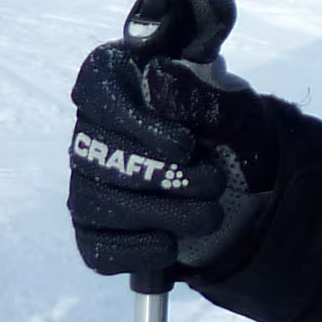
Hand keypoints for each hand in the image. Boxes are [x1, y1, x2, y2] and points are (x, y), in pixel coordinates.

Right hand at [68, 0, 278, 278]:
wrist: (236, 167)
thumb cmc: (221, 120)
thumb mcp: (223, 95)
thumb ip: (198, 83)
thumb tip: (164, 71)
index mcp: (113, 82)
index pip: (101, 95)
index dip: (139, 126)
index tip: (187, 146)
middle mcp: (89, 131)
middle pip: (102, 156)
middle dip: (163, 177)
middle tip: (214, 183)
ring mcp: (86, 182)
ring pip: (100, 202)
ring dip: (159, 213)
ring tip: (209, 216)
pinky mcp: (93, 229)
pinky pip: (97, 246)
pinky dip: (134, 250)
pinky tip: (170, 246)